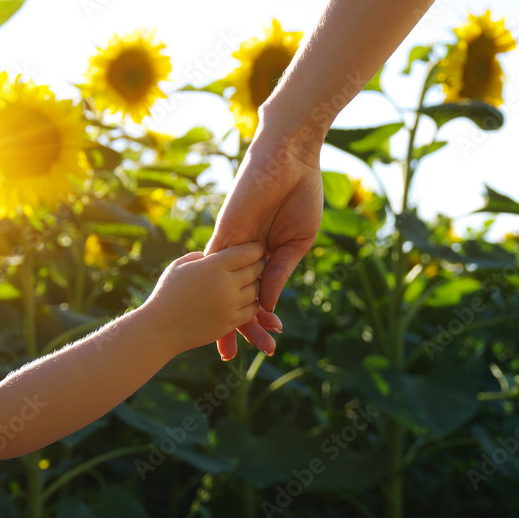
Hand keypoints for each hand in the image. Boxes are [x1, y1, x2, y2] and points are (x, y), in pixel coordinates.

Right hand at [142, 242, 265, 354]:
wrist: (160, 328)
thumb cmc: (166, 294)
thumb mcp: (180, 266)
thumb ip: (201, 256)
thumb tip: (217, 253)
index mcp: (213, 266)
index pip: (245, 252)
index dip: (255, 248)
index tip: (258, 246)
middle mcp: (226, 284)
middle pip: (255, 270)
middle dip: (259, 264)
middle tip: (261, 261)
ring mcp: (230, 305)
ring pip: (257, 290)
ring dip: (257, 284)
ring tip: (254, 279)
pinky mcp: (231, 322)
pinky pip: (253, 310)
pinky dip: (253, 303)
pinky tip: (247, 298)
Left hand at [206, 133, 323, 359]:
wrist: (292, 158)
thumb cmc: (301, 193)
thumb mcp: (297, 242)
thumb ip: (280, 273)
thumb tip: (267, 306)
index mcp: (263, 254)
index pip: (257, 294)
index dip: (258, 320)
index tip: (265, 343)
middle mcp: (242, 253)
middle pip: (236, 298)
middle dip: (239, 330)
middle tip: (238, 359)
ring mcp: (231, 244)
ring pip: (224, 290)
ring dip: (226, 320)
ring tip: (225, 350)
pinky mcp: (225, 232)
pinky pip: (217, 267)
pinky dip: (219, 292)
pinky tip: (219, 315)